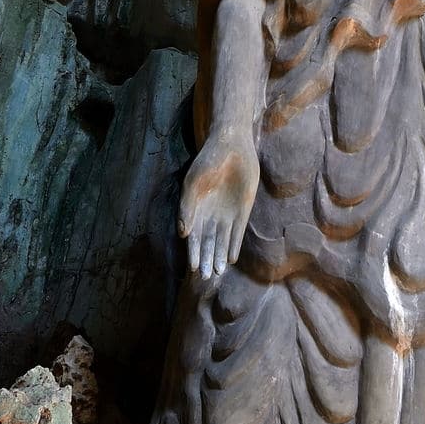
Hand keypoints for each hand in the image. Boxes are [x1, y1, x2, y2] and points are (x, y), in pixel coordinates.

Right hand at [180, 133, 258, 278]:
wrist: (231, 146)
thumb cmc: (207, 162)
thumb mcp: (193, 183)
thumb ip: (187, 207)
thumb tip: (182, 233)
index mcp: (196, 210)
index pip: (194, 237)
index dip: (193, 252)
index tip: (192, 267)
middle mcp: (211, 216)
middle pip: (208, 243)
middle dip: (206, 259)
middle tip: (205, 277)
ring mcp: (227, 214)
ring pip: (222, 241)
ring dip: (219, 256)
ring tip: (218, 271)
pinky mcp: (243, 210)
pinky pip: (238, 232)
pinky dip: (234, 245)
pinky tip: (231, 258)